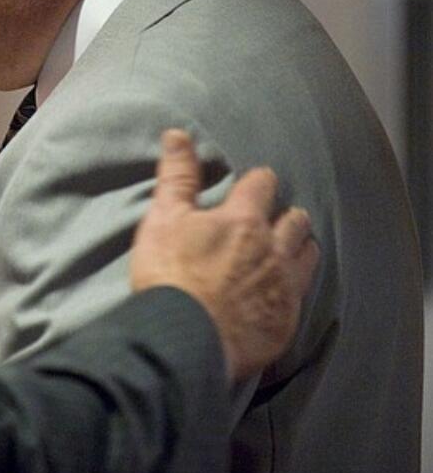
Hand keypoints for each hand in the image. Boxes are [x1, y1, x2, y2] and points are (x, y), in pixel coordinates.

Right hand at [130, 130, 318, 382]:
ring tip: (285, 250)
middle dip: (286, 215)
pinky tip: (280, 290)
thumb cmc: (169, 274)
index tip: (252, 185)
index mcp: (244, 220)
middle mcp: (273, 248)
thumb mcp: (164, 218)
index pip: (263, 184)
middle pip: (295, 220)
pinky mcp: (286, 320)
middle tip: (272, 219)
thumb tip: (178, 134)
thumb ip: (176, 176)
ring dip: (299, 246)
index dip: (258, 182)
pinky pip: (302, 295)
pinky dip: (294, 286)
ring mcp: (284, 286)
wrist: (184, 337)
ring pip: (307, 254)